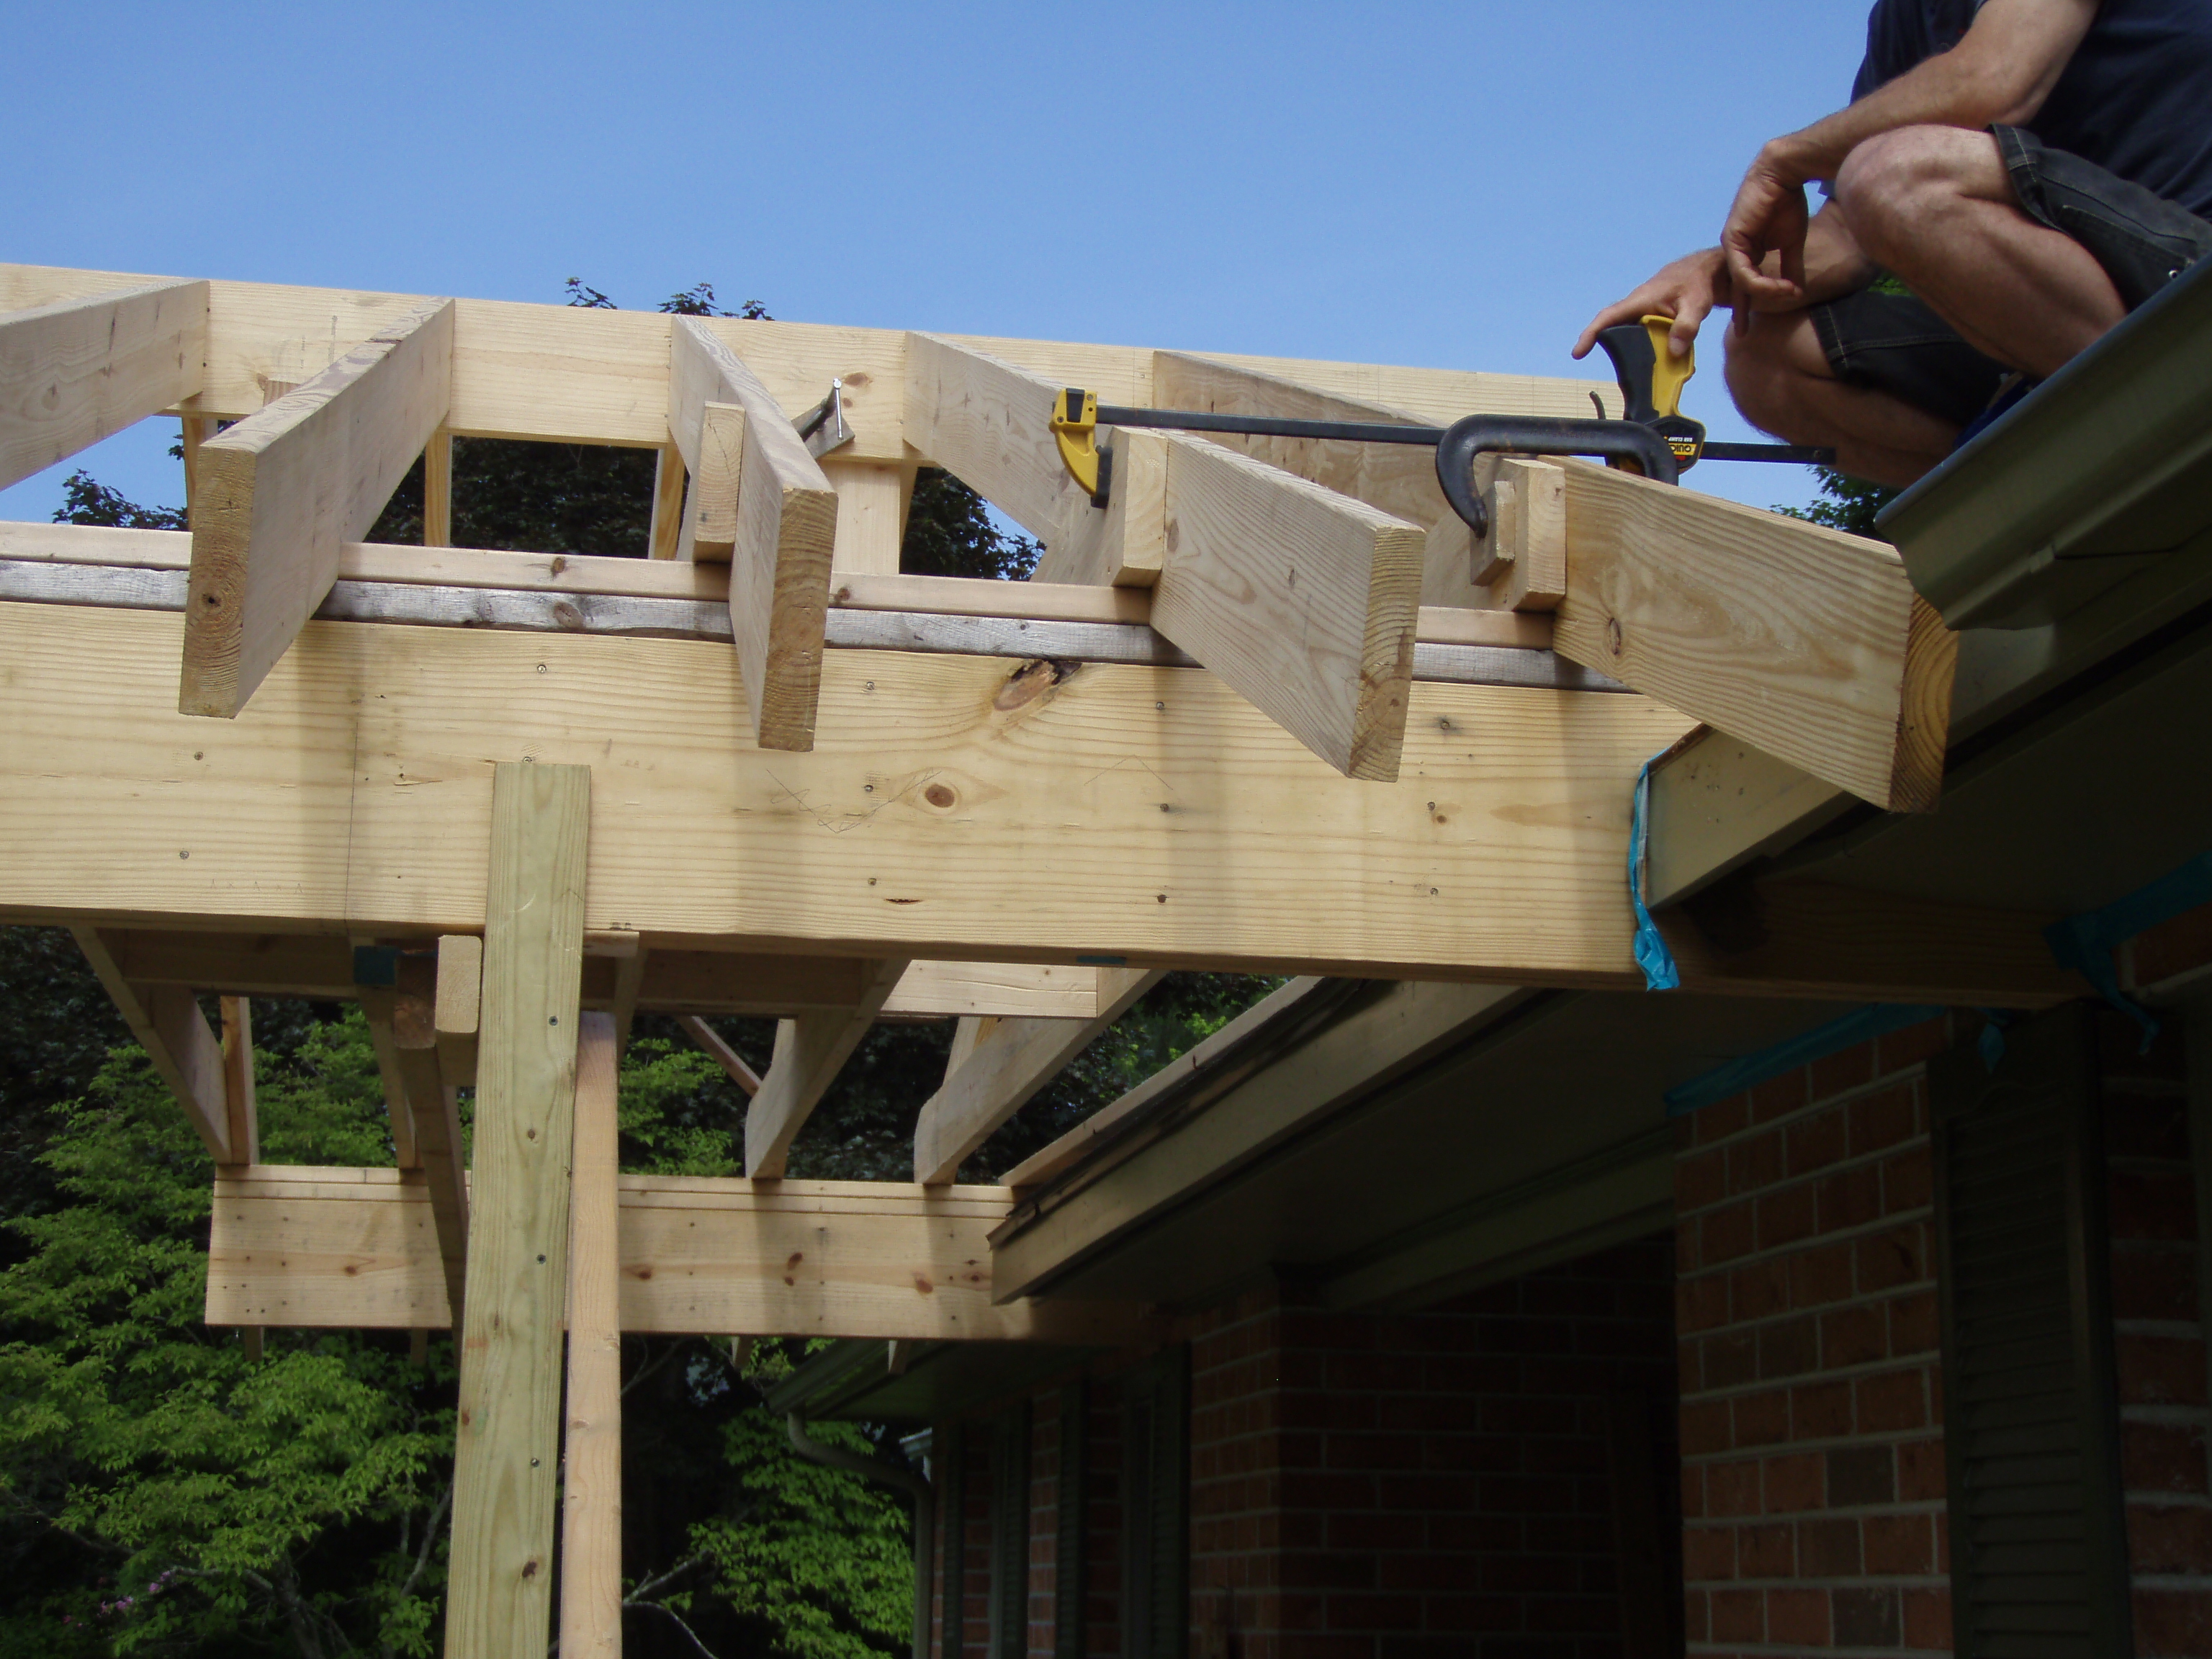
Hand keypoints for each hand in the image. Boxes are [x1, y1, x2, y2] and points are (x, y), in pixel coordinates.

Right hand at [1571, 248, 1727, 361]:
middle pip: (1614, 329)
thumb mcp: (1696, 304)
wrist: (1706, 271)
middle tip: (1620, 376)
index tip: (1578, 353)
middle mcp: (1636, 307)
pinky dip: (1647, 349)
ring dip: (1631, 352)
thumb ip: (1686, 326)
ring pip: (1629, 334)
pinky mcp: (1652, 318)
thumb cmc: (1697, 283)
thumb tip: (1674, 352)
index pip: (1608, 317)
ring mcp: (1643, 313)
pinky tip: (1660, 362)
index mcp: (1639, 301)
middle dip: (1611, 350)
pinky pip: (1643, 335)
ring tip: (1640, 374)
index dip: (1591, 334)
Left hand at [1721, 144, 1811, 321]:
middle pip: (1735, 288)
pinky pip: (1743, 270)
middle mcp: (1736, 251)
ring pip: (1742, 282)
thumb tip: (1797, 290)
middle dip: (1739, 311)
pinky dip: (1759, 282)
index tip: (1747, 329)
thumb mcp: (1792, 243)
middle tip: (1742, 333)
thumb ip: (1791, 267)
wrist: (1784, 175)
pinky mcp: (1733, 239)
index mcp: (1747, 252)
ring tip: (1788, 294)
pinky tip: (1777, 286)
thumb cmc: (1788, 204)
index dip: (1746, 306)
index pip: (1744, 285)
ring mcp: (1731, 246)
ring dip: (1766, 292)